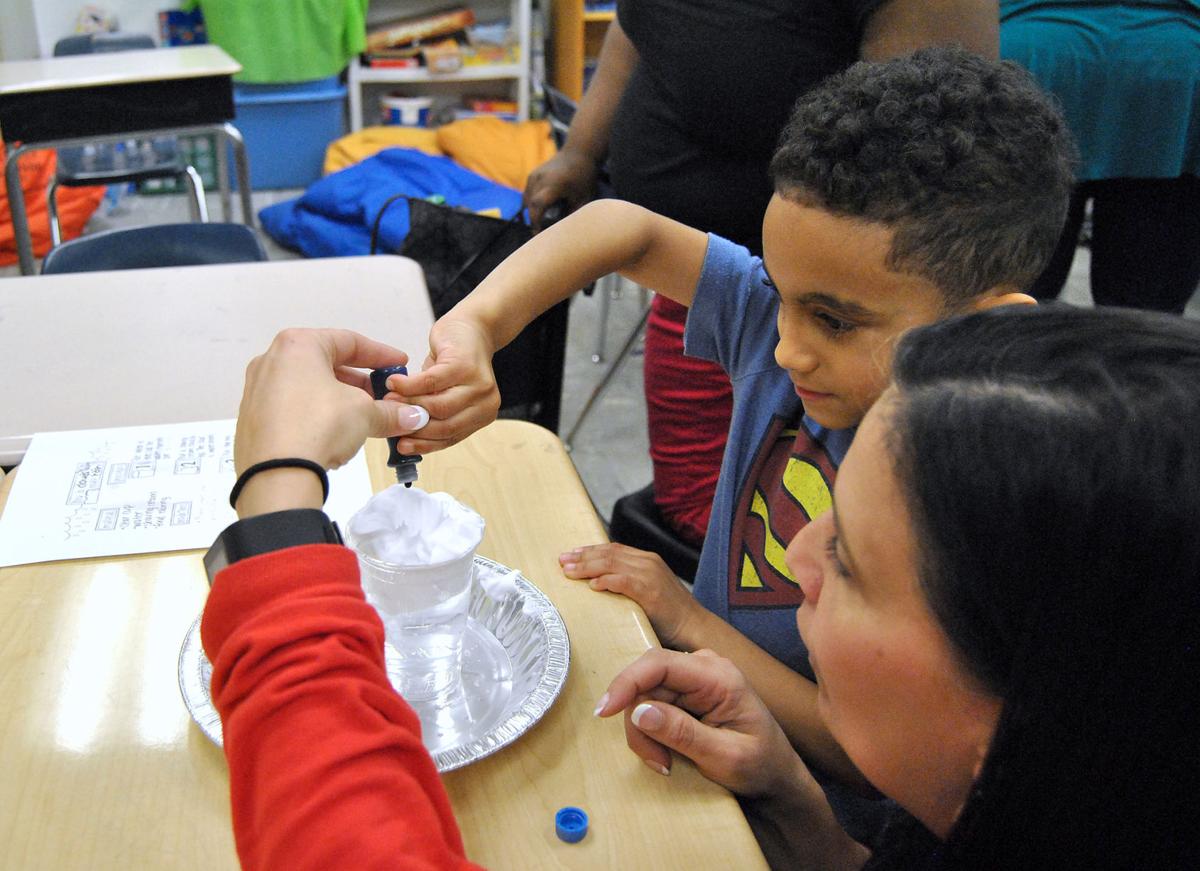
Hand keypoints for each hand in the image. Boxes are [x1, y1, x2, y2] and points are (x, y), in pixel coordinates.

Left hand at [233, 329, 428, 513]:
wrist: (276, 475)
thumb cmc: (316, 427)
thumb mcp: (364, 414)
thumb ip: (389, 411)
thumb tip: (410, 416)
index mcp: (298, 345)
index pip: (348, 341)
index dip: (380, 354)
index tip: (398, 363)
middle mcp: (272, 361)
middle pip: (326, 364)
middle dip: (359, 381)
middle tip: (383, 395)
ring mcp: (258, 390)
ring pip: (308, 387)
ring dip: (339, 399)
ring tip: (363, 417)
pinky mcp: (253, 419)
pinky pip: (292, 408)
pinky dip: (317, 414)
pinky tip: (335, 433)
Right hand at [383, 317, 501, 454]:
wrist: (473, 326)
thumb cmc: (453, 362)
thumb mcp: (443, 392)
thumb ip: (430, 412)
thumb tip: (400, 432)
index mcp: (481, 415)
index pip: (450, 438)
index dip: (424, 444)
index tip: (401, 447)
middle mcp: (486, 404)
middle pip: (445, 427)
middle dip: (413, 426)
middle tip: (389, 421)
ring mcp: (479, 386)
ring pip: (438, 407)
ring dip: (408, 405)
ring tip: (388, 400)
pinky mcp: (464, 366)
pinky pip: (431, 382)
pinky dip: (408, 385)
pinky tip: (393, 382)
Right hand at [524, 149, 598, 230]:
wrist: (578, 152)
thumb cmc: (584, 178)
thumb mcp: (582, 198)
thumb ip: (571, 214)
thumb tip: (560, 232)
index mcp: (555, 184)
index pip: (538, 205)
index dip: (535, 221)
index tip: (537, 234)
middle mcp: (541, 178)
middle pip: (530, 205)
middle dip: (533, 220)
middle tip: (539, 233)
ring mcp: (535, 175)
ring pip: (526, 200)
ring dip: (531, 213)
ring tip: (539, 224)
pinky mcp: (532, 175)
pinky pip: (527, 194)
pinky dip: (531, 204)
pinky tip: (539, 212)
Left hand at [559, 543, 703, 648]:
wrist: (694, 625)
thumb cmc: (669, 613)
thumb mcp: (649, 589)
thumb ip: (628, 582)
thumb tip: (600, 584)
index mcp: (647, 559)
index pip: (612, 549)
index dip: (589, 551)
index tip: (570, 555)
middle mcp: (648, 562)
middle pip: (608, 553)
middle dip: (582, 557)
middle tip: (562, 561)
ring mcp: (650, 574)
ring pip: (611, 563)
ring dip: (587, 567)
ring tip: (569, 572)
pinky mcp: (650, 591)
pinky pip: (623, 581)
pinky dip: (606, 581)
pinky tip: (592, 585)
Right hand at [595, 649, 804, 795]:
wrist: (776, 776)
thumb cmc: (761, 765)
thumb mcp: (725, 757)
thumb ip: (683, 733)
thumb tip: (639, 711)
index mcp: (719, 675)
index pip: (660, 663)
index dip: (627, 683)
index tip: (604, 711)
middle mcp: (703, 668)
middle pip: (646, 681)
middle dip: (639, 723)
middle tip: (655, 761)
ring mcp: (693, 679)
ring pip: (644, 696)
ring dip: (644, 733)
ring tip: (665, 762)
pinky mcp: (685, 693)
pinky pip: (651, 704)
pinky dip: (650, 732)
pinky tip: (667, 753)